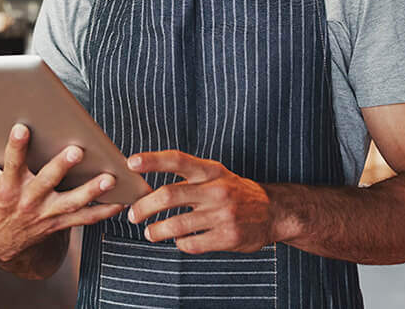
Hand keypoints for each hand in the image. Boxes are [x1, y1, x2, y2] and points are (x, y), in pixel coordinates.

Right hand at [0, 121, 123, 263]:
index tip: (22, 128)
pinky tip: (121, 200)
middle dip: (61, 167)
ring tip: (109, 178)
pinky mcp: (60, 222)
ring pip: (72, 202)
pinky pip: (85, 219)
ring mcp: (46, 213)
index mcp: (8, 186)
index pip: (11, 163)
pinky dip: (104, 210)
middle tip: (77, 150)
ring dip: (92, 191)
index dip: (16, 146)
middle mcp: (28, 200)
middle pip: (46, 182)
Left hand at [126, 150, 275, 253]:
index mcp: (211, 171)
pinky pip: (191, 244)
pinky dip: (179, 243)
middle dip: (144, 206)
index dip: (152, 160)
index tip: (131, 163)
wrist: (272, 212)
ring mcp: (222, 215)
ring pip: (177, 225)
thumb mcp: (216, 174)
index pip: (178, 160)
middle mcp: (216, 190)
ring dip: (156, 231)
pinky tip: (178, 240)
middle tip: (133, 214)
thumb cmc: (234, 191)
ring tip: (150, 232)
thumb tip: (147, 183)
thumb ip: (187, 176)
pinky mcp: (227, 237)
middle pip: (169, 195)